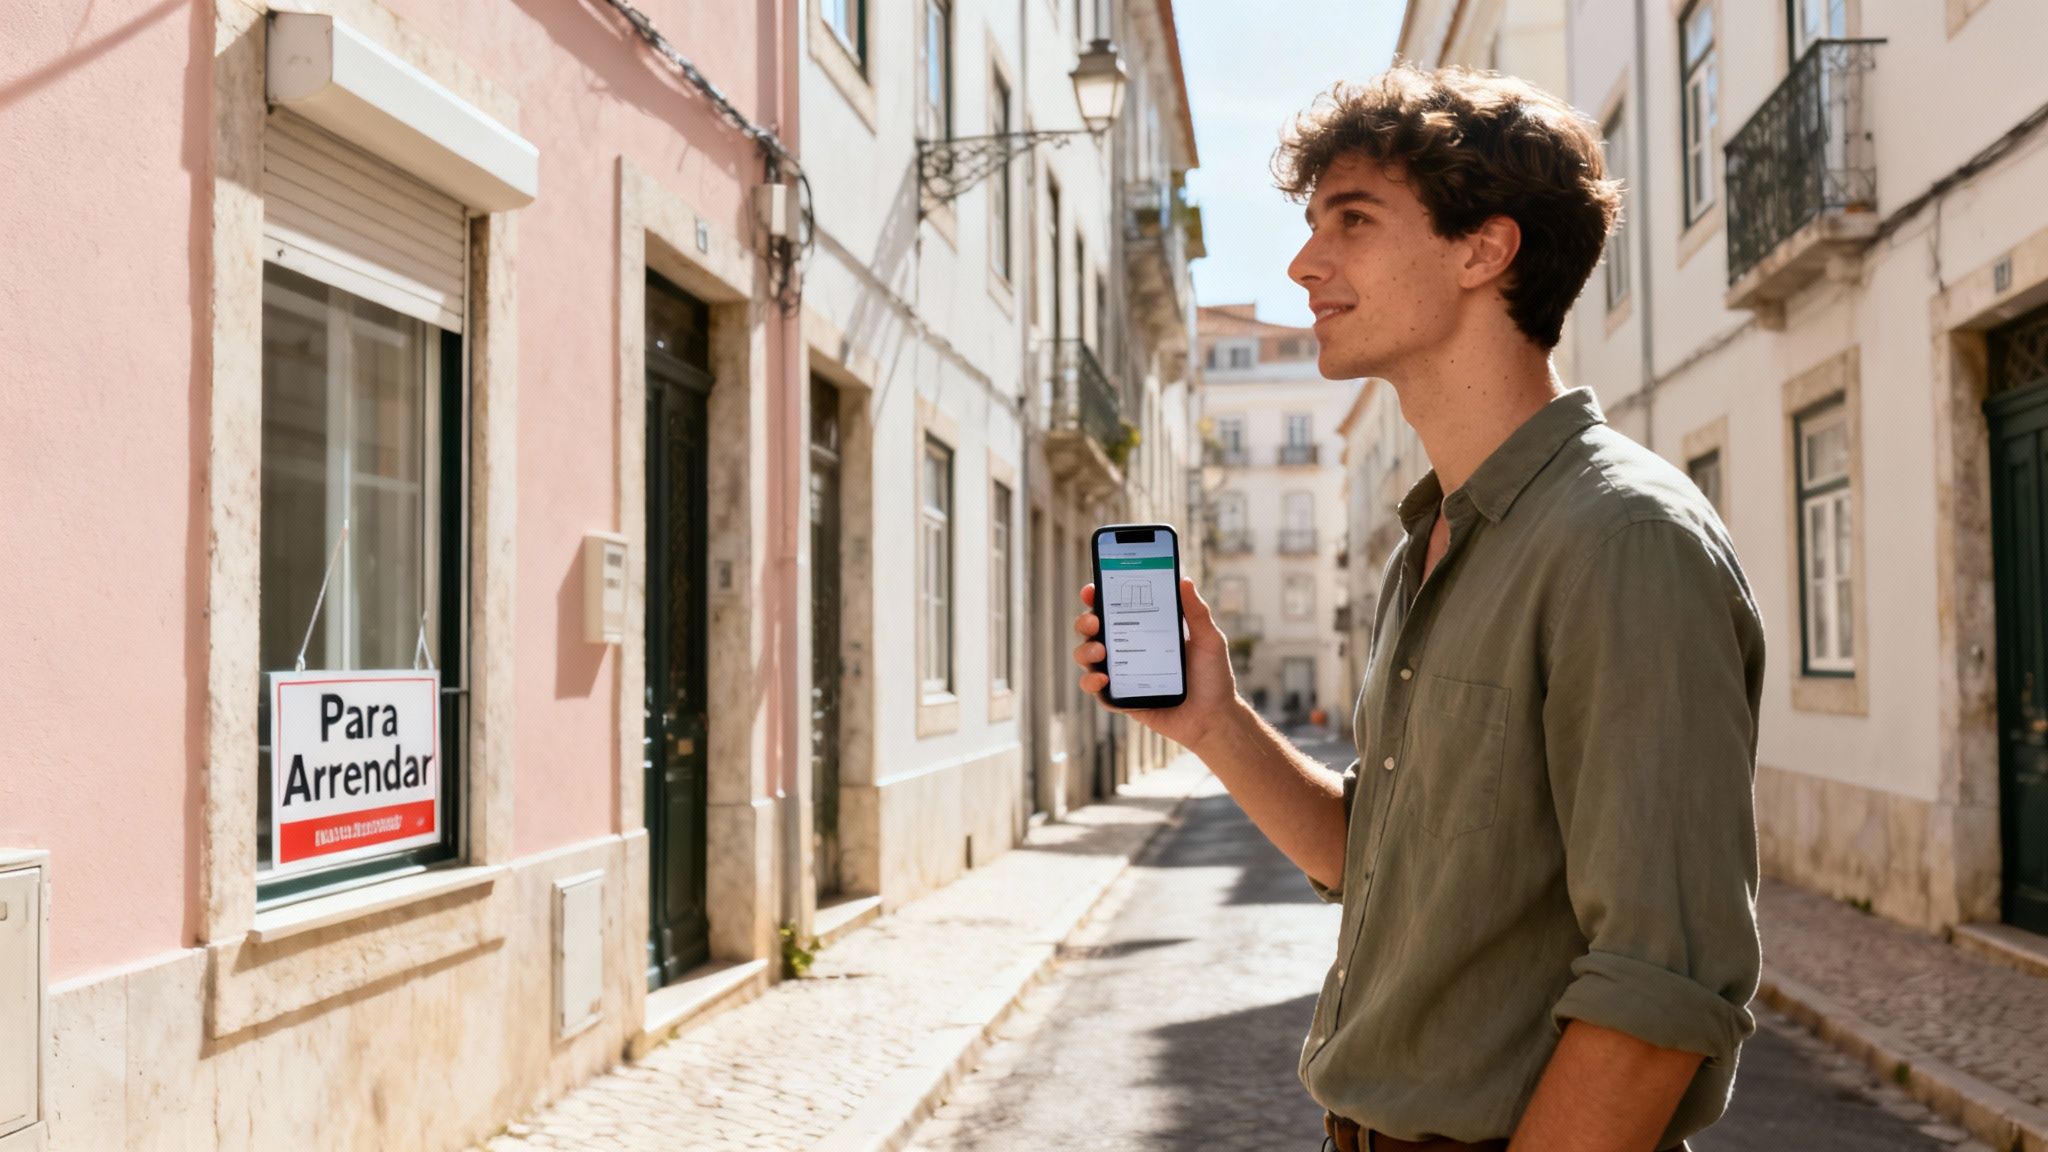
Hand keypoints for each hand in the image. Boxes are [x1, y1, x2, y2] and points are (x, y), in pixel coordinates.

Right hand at [1072, 578, 1244, 754]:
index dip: (1098, 597)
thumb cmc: (1213, 676)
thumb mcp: (1209, 640)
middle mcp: (1130, 650)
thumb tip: (1184, 580)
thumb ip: (1197, 612)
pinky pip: (1098, 691)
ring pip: (1088, 659)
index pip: (1116, 609)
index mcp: (1146, 630)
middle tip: (1093, 621)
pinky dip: (1092, 683)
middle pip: (1094, 631)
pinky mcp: (1123, 699)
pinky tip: (1103, 679)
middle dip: (1085, 622)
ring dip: (1084, 651)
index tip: (1092, 588)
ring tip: (1099, 652)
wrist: (1215, 718)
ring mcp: (1123, 675)